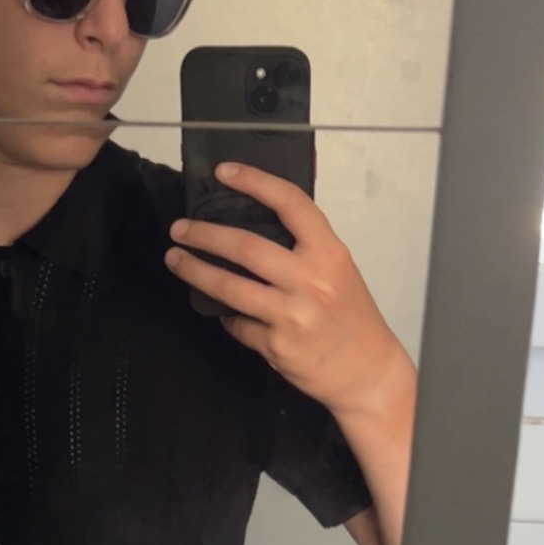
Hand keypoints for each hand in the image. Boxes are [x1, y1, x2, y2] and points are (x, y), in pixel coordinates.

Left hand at [165, 162, 409, 418]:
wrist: (367, 372)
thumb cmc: (352, 318)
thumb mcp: (339, 270)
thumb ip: (306, 247)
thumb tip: (260, 218)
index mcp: (330, 253)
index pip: (290, 204)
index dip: (255, 181)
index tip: (224, 172)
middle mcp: (311, 281)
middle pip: (245, 247)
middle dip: (204, 234)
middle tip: (180, 228)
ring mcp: (291, 315)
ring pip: (229, 286)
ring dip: (195, 271)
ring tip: (176, 259)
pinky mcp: (276, 345)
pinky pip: (237, 324)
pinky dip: (226, 316)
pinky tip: (223, 311)